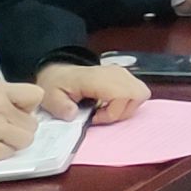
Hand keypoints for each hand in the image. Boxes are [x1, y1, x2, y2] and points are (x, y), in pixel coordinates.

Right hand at [0, 80, 56, 162]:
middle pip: (33, 123)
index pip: (37, 95)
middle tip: (1, 131)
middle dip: (19, 130)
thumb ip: (7, 100)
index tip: (16, 113)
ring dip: (12, 143)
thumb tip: (30, 112)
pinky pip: (9, 153)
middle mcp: (0, 106)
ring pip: (26, 140)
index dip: (29, 108)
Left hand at [33, 61, 148, 123]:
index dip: (112, 113)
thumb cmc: (57, 84)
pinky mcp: (124, 76)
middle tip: (103, 116)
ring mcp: (122, 73)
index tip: (94, 118)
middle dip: (124, 112)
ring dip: (126, 108)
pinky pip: (136, 92)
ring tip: (105, 111)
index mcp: (97, 78)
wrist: (60, 72)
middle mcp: (115, 73)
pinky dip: (127, 103)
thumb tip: (73, 114)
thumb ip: (60, 107)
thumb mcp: (50, 97)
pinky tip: (109, 105)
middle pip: (138, 94)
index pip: (123, 95)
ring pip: (141, 93)